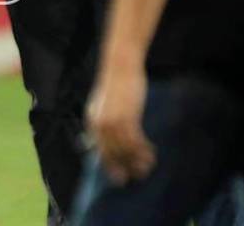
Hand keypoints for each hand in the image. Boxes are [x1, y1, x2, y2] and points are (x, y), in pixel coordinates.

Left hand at [86, 61, 155, 184]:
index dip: (109, 166)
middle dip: (125, 168)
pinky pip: (136, 141)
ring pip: (125, 150)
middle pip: (112, 154)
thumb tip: (111, 139)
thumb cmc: (116, 84)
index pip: (99, 151)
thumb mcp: (104, 105)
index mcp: (91, 122)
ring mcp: (113, 122)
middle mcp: (99, 125)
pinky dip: (144, 150)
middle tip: (137, 175)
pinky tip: (151, 152)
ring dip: (138, 161)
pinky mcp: (127, 118)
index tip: (119, 178)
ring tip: (147, 167)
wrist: (120, 65)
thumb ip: (104, 121)